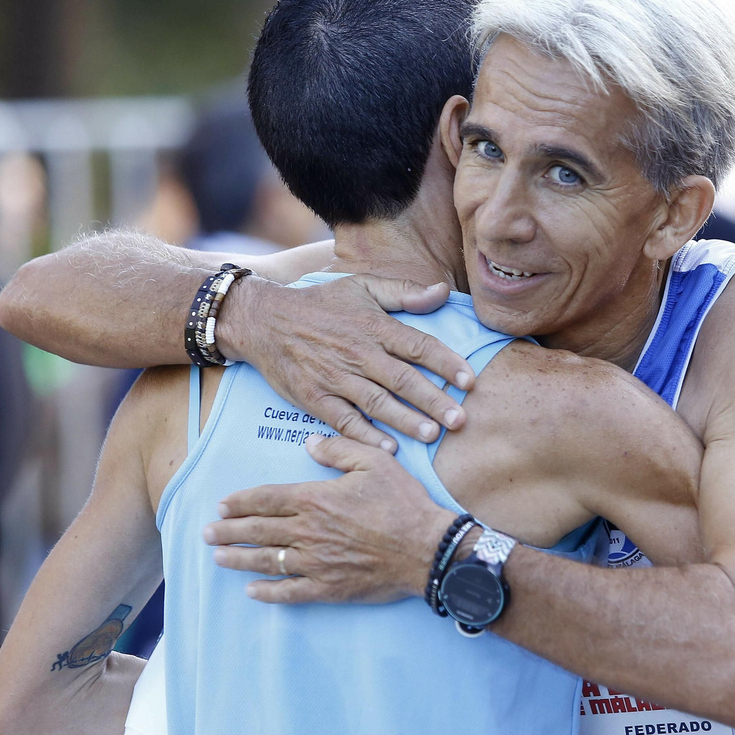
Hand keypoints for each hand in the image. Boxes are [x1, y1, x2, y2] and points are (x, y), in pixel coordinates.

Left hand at [203, 434, 452, 603]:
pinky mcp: (328, 588)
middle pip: (258, 531)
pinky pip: (290, 592)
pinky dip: (268, 592)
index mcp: (316, 499)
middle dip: (228, 531)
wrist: (427, 549)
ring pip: (267, 561)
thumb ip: (339, 449)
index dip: (241, 502)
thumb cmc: (404, 503)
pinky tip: (252, 591)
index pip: (267, 499)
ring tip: (217, 558)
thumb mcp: (376, 461)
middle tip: (206, 532)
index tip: (223, 504)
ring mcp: (316, 563)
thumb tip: (308, 443)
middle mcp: (308, 531)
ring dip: (238, 560)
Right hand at [218, 274, 474, 448]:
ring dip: (406, 420)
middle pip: (403, 379)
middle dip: (434, 401)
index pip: (419, 346)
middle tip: (461, 420)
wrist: (264, 320)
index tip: (470, 381)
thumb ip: (403, 292)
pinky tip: (388, 449)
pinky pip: (344, 420)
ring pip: (377, 402)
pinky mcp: (315, 397)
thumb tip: (441, 292)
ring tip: (432, 435)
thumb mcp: (361, 286)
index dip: (447, 364)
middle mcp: (358, 353)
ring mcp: (335, 377)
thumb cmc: (320, 304)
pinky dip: (366, 436)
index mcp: (374, 326)